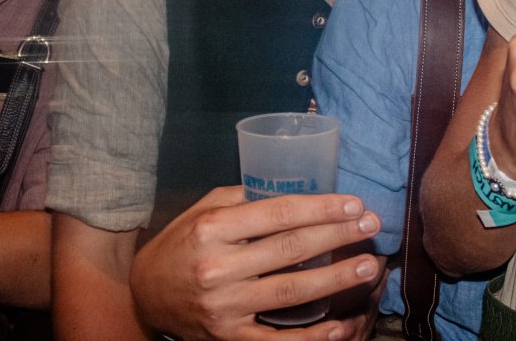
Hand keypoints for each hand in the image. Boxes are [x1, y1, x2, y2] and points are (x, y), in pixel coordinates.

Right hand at [129, 186, 381, 339]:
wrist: (144, 297)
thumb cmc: (179, 245)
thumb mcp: (202, 210)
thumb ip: (242, 200)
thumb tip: (293, 189)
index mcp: (212, 229)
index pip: (277, 214)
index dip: (320, 208)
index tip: (353, 202)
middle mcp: (217, 268)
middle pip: (291, 249)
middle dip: (337, 235)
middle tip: (371, 225)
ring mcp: (224, 307)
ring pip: (292, 292)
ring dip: (337, 279)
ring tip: (369, 265)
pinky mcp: (229, 338)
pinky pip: (278, 340)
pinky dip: (313, 336)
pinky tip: (341, 324)